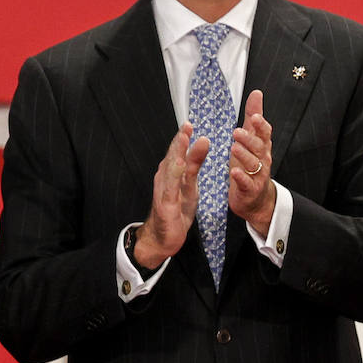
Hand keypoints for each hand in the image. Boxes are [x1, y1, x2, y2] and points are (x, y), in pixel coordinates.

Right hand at [138, 124, 210, 269]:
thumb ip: (194, 166)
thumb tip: (200, 145)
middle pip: (172, 156)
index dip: (182, 137)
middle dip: (179, 140)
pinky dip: (175, 176)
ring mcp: (164, 191)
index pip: (177, 152)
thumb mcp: (190, 186)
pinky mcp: (166, 205)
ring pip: (171, 169)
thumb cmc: (176, 211)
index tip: (189, 123)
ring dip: (177, 153)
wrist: (162, 238)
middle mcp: (164, 179)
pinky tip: (179, 165)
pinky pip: (171, 188)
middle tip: (187, 125)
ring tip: (184, 139)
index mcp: (171, 174)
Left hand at [229, 89, 275, 234]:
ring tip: (234, 148)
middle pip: (259, 147)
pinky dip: (241, 177)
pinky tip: (233, 172)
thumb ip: (253, 116)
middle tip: (237, 132)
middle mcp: (263, 159)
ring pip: (253, 164)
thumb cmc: (251, 165)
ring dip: (244, 155)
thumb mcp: (251, 138)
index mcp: (262, 145)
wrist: (255, 197)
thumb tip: (256, 93)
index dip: (260, 125)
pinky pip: (247, 182)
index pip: (265, 133)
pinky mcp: (250, 188)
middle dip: (249, 139)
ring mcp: (258, 174)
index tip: (254, 116)